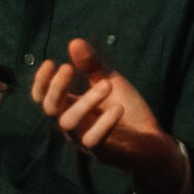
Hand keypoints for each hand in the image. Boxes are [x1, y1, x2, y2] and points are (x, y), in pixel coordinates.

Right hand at [33, 37, 187, 193]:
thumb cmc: (127, 109)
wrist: (153, 138)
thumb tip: (74, 42)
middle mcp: (72, 124)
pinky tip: (118, 108)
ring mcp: (84, 139)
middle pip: (50, 108)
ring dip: (85, 101)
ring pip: (68, 123)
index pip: (43, 97)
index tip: (51, 62)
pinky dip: (104, 122)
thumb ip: (91, 65)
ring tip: (106, 84)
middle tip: (68, 67)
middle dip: (56, 87)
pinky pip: (93, 139)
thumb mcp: (109, 80)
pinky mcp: (101, 152)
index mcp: (70, 107)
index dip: (41, 81)